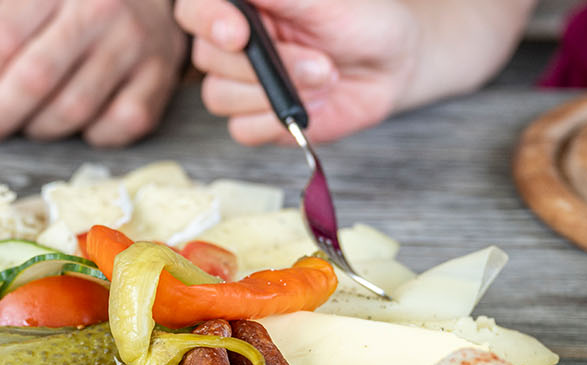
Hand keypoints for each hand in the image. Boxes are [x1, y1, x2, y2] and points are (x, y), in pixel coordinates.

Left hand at [0, 0, 186, 147]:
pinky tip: (77, 119)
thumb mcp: (10, 2)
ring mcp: (136, 45)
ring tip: (24, 119)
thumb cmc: (66, 2)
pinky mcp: (160, 80)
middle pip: (35, 80)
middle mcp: (99, 10)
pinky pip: (114, 129)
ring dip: (36, 128)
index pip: (1, 39)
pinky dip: (87, 136)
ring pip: (72, 111)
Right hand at [175, 0, 418, 144]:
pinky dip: (276, 122)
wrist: (391, 66)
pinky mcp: (256, 118)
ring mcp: (242, 82)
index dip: (208, 20)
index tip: (238, 35)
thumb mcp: (324, 0)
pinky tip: (310, 107)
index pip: (195, 10)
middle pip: (206, 57)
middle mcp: (235, 42)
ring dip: (275, 94)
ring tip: (323, 78)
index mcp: (245, 6)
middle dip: (263, 67)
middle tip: (320, 61)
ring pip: (219, 96)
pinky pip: (241, 129)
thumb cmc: (361, 23)